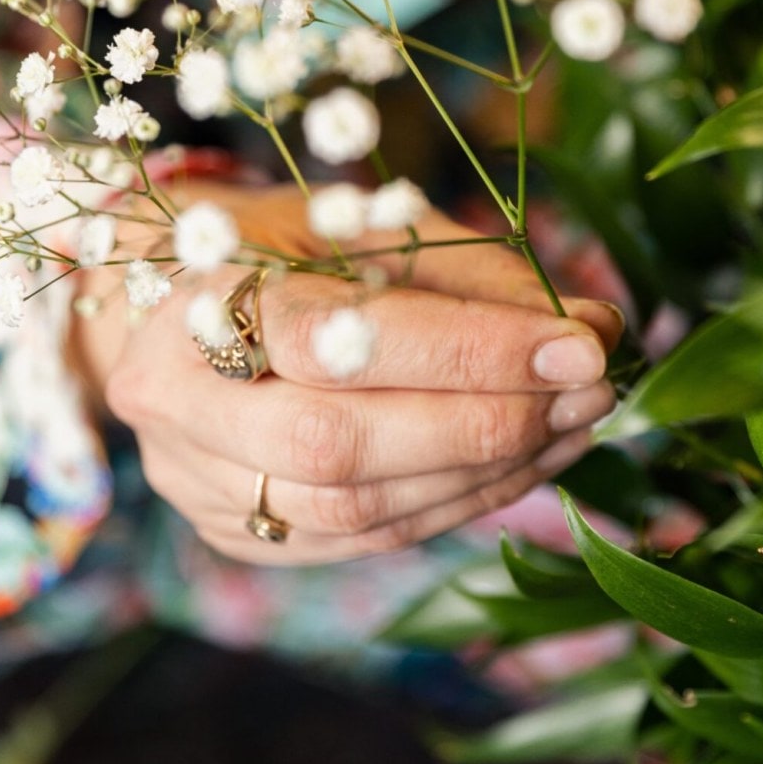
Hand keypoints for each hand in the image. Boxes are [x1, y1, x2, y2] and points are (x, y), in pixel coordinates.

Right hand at [73, 184, 622, 563]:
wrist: (165, 306)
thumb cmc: (282, 247)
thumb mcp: (369, 223)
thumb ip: (477, 274)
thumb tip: (597, 326)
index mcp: (194, 294)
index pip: (338, 340)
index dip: (467, 352)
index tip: (579, 345)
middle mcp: (175, 398)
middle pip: (338, 444)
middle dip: (485, 424)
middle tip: (591, 391)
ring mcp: (195, 480)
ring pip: (354, 509)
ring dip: (486, 473)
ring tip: (576, 425)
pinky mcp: (233, 531)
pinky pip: (360, 539)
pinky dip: (456, 504)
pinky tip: (525, 464)